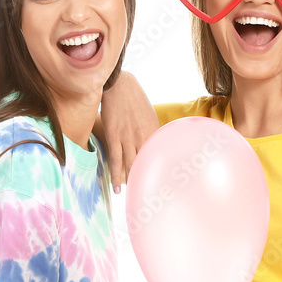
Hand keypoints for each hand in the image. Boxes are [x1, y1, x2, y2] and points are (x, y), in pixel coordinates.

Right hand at [100, 71, 159, 190]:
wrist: (119, 84)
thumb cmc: (133, 97)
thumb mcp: (149, 114)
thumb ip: (151, 130)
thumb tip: (153, 142)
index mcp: (154, 131)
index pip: (160, 156)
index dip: (163, 172)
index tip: (166, 186)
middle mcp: (144, 137)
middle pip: (147, 164)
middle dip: (149, 181)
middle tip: (151, 198)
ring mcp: (128, 138)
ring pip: (131, 166)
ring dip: (132, 183)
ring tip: (133, 197)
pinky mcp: (115, 136)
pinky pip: (116, 160)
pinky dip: (116, 176)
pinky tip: (118, 189)